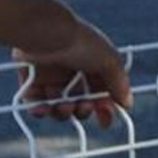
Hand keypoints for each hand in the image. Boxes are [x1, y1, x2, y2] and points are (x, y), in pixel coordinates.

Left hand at [14, 18, 132, 128]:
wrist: (47, 33)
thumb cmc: (82, 43)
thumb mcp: (109, 61)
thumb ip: (119, 83)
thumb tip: (127, 104)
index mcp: (93, 64)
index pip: (102, 92)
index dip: (104, 109)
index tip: (105, 123)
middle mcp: (73, 71)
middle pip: (80, 101)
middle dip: (82, 111)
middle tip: (82, 108)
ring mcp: (51, 76)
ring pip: (58, 105)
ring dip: (62, 113)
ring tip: (62, 108)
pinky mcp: (30, 80)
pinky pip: (34, 103)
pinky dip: (39, 110)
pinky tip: (43, 109)